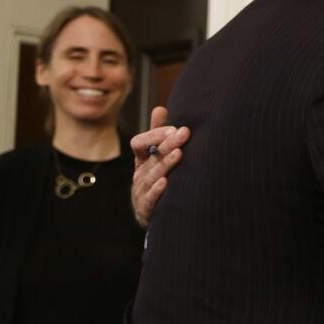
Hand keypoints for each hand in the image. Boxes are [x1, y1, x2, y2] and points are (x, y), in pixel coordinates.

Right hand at [130, 106, 188, 227]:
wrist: (155, 215)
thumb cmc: (157, 179)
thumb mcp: (155, 156)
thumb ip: (157, 134)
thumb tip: (160, 108)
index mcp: (142, 160)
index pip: (139, 143)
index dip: (154, 135)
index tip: (175, 128)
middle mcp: (139, 174)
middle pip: (151, 157)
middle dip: (167, 144)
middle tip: (184, 133)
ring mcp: (141, 191)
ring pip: (151, 176)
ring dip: (165, 164)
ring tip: (179, 153)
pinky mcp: (146, 209)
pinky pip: (149, 199)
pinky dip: (157, 191)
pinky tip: (166, 182)